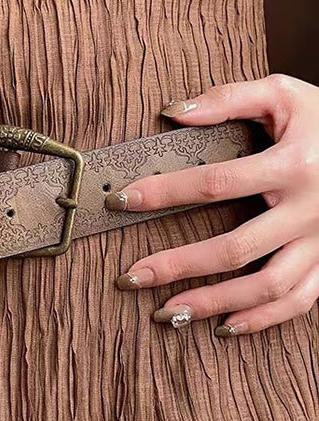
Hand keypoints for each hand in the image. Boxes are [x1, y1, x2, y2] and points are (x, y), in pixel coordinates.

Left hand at [106, 74, 318, 336]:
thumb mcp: (284, 94)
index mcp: (293, 164)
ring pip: (266, 285)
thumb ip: (230, 99)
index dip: (163, 193)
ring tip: (167, 312)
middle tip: (131, 278)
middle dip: (177, 266)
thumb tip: (173, 113)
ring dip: (214, 303)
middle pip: (234, 248)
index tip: (120, 201)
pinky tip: (224, 326)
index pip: (215, 183)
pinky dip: (263, 318)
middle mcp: (308, 209)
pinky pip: (299, 300)